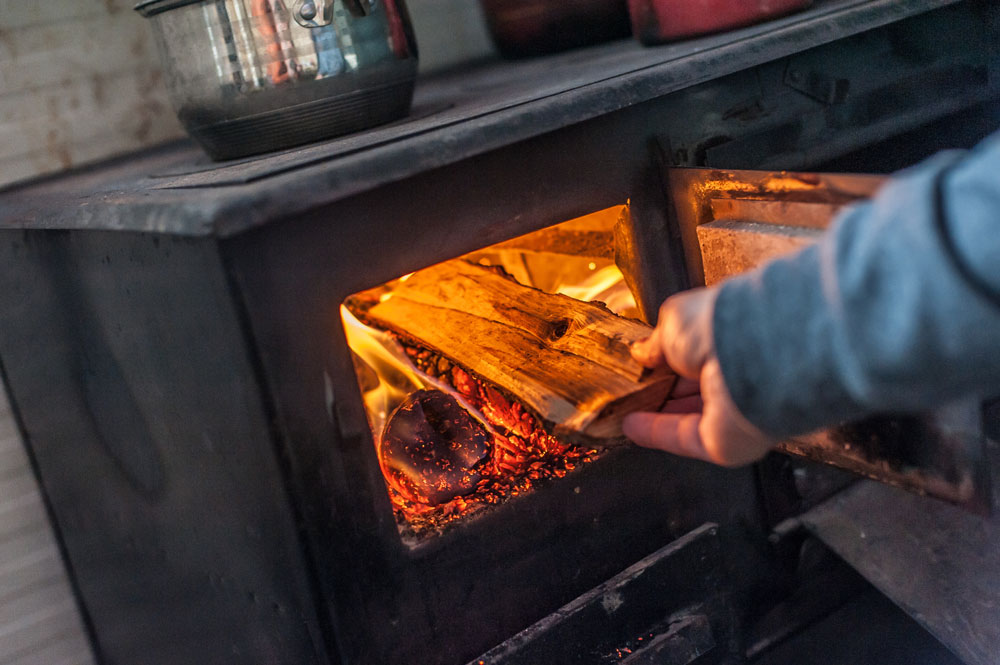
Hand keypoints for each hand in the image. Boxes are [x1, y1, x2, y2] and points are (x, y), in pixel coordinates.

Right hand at [622, 287, 775, 466]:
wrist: (757, 352)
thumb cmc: (725, 325)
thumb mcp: (675, 321)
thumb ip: (656, 341)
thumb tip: (642, 351)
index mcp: (733, 340)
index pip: (697, 355)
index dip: (668, 361)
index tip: (643, 365)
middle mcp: (739, 375)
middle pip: (694, 389)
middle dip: (662, 389)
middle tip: (632, 389)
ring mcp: (734, 410)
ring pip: (688, 416)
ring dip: (655, 414)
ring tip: (624, 410)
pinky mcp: (725, 441)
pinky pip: (684, 437)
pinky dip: (656, 432)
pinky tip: (632, 425)